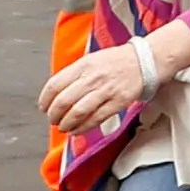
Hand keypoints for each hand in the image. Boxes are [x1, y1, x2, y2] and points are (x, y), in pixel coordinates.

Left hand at [41, 33, 161, 137]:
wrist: (145, 60)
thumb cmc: (116, 62)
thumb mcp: (90, 60)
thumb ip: (73, 75)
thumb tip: (55, 95)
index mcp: (83, 65)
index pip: (55, 85)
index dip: (45, 100)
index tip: (44, 107)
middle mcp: (92, 78)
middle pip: (63, 101)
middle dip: (54, 115)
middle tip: (54, 119)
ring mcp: (106, 90)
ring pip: (78, 112)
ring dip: (66, 124)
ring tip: (64, 127)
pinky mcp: (118, 102)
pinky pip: (95, 119)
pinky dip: (82, 128)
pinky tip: (77, 130)